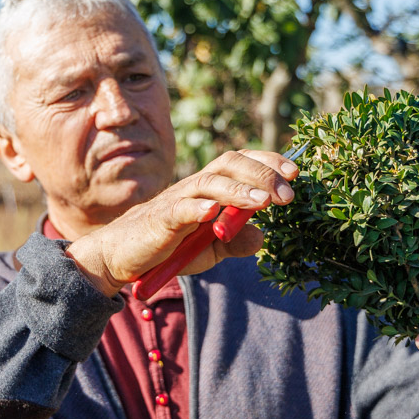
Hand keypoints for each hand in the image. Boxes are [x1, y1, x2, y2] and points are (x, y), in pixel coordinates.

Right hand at [65, 149, 298, 295]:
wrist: (122, 255)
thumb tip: (262, 236)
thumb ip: (236, 240)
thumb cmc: (167, 245)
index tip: (296, 172)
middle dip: (262, 174)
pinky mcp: (160, 221)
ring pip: (208, 183)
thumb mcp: (210, 248)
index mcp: (210, 188)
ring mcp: (176, 201)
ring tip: (264, 202)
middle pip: (229, 164)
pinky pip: (179, 210)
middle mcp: (195, 187)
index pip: (242, 163)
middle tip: (289, 194)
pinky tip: (214, 213)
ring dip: (238, 190)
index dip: (269, 162)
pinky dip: (197, 209)